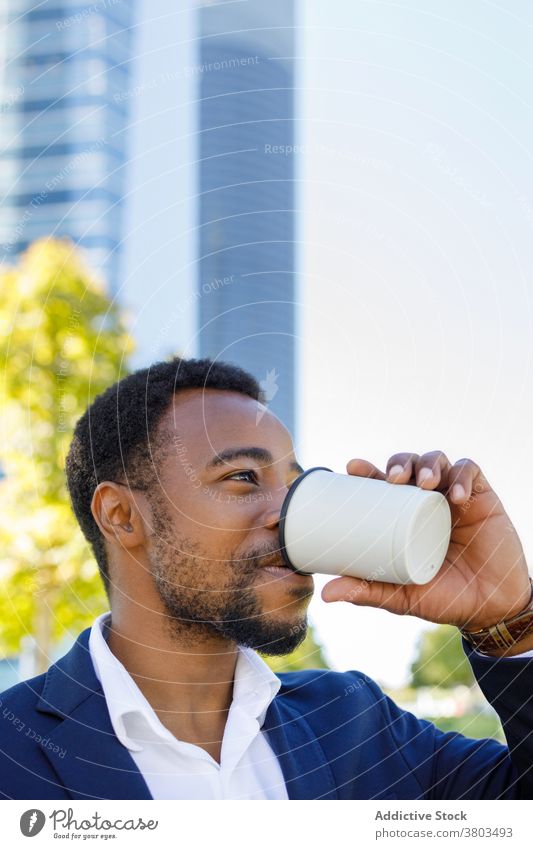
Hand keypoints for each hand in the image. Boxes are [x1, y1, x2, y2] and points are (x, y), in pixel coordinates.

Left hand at [321, 451, 531, 630]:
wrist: (489, 609)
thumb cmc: (443, 598)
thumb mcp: (401, 596)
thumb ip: (368, 592)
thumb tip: (325, 595)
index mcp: (403, 516)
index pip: (383, 484)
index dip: (368, 470)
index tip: (351, 467)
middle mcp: (426, 500)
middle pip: (409, 465)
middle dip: (398, 462)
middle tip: (391, 478)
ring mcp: (454, 496)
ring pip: (438, 461)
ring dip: (428, 463)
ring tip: (423, 481)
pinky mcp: (482, 498)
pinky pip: (471, 473)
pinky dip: (462, 476)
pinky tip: (455, 495)